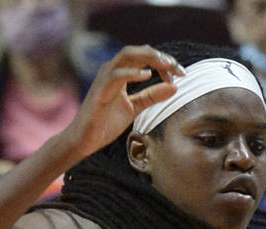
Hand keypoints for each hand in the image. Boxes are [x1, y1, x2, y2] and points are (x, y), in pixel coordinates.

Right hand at [65, 46, 183, 159]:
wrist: (84, 140)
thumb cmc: (105, 123)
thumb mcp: (135, 107)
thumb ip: (152, 96)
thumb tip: (175, 87)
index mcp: (120, 73)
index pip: (145, 57)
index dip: (164, 62)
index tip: (181, 75)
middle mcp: (111, 70)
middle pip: (138, 51)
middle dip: (160, 57)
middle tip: (178, 69)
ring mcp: (104, 78)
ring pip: (127, 55)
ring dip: (149, 58)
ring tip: (166, 66)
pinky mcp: (99, 90)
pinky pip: (116, 75)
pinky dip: (132, 72)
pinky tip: (147, 75)